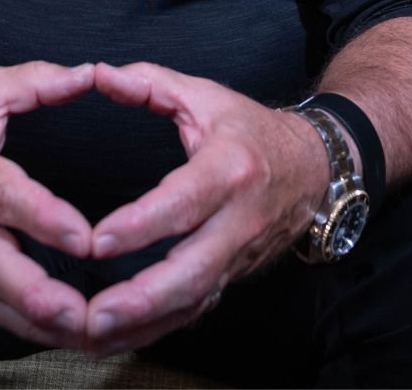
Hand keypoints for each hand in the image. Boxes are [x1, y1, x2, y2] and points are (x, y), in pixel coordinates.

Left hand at [77, 61, 329, 356]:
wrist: (315, 167)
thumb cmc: (249, 130)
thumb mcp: (205, 95)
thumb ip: (148, 83)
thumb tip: (98, 74)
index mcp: (229, 168)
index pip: (184, 203)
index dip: (142, 226)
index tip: (97, 242)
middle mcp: (239, 219)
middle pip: (193, 269)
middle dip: (144, 297)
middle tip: (97, 312)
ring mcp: (240, 254)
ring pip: (196, 299)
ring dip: (147, 323)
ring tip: (97, 333)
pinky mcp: (234, 275)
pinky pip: (197, 308)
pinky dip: (159, 328)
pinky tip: (121, 338)